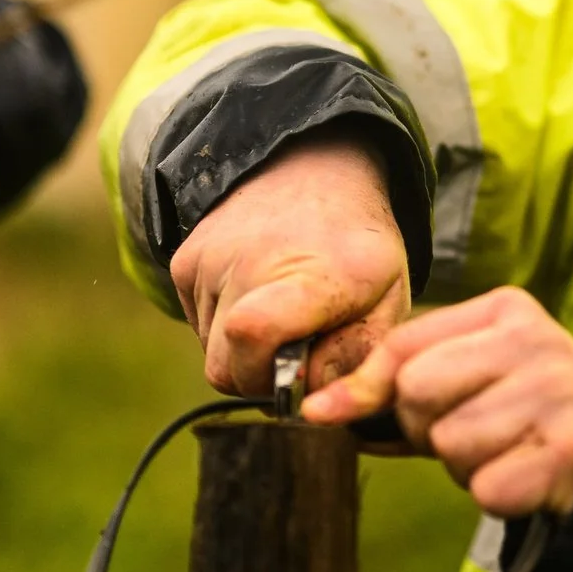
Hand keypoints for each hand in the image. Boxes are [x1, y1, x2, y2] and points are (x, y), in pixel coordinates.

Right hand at [169, 133, 410, 397]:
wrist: (311, 167)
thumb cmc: (357, 248)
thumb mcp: (389, 299)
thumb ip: (359, 358)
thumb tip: (312, 404)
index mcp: (310, 274)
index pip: (253, 333)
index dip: (270, 378)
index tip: (305, 372)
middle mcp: (248, 261)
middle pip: (228, 369)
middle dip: (262, 380)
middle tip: (298, 352)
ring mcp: (208, 260)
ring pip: (212, 354)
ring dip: (245, 353)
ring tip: (282, 314)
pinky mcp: (183, 262)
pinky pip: (197, 327)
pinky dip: (225, 328)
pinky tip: (257, 294)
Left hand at [303, 287, 572, 517]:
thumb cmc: (510, 405)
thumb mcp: (455, 372)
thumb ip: (387, 381)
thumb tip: (316, 411)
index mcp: (505, 308)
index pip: (404, 346)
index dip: (366, 388)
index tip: (331, 414)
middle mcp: (538, 340)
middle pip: (417, 391)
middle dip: (425, 426)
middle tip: (466, 428)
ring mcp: (561, 393)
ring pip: (450, 443)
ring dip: (461, 464)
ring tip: (499, 449)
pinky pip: (486, 488)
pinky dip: (491, 493)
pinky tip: (519, 473)